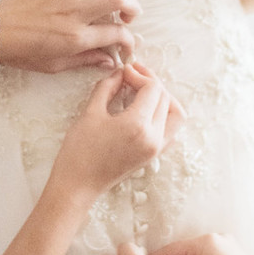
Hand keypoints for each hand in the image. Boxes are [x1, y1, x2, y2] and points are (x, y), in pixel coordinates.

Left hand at [0, 0, 140, 71]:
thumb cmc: (19, 51)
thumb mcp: (53, 65)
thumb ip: (84, 61)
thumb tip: (109, 61)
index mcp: (76, 37)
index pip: (116, 35)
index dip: (128, 41)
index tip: (126, 43)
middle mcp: (73, 11)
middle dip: (132, 6)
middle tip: (128, 14)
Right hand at [52, 63, 184, 196]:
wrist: (78, 184)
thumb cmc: (80, 150)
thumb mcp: (91, 112)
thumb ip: (108, 86)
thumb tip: (120, 73)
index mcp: (138, 125)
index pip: (152, 88)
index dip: (138, 74)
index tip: (124, 71)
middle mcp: (153, 137)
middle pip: (164, 98)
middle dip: (149, 82)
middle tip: (131, 75)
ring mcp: (156, 148)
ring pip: (175, 114)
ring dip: (163, 97)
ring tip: (142, 90)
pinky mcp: (153, 154)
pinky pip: (170, 129)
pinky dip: (164, 114)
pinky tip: (145, 108)